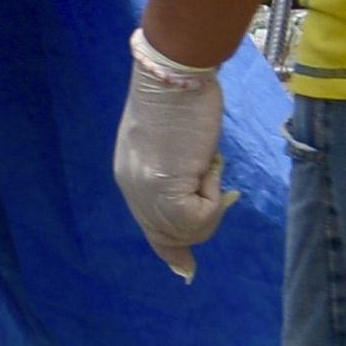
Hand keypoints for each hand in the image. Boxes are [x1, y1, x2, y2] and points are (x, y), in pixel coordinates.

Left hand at [111, 27, 238, 277]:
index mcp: (131, 178)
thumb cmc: (179, 97)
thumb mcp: (174, 144)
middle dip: (202, 218)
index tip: (185, 271)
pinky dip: (215, 191)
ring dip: (211, 199)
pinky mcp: (166, 193)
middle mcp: (132, 192)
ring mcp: (146, 195)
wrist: (174, 74)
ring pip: (192, 231)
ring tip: (204, 159)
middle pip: (174, 237)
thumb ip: (177, 174)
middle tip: (209, 173)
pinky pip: (204, 216)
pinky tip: (206, 160)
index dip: (172, 250)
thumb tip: (197, 200)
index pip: (150, 229)